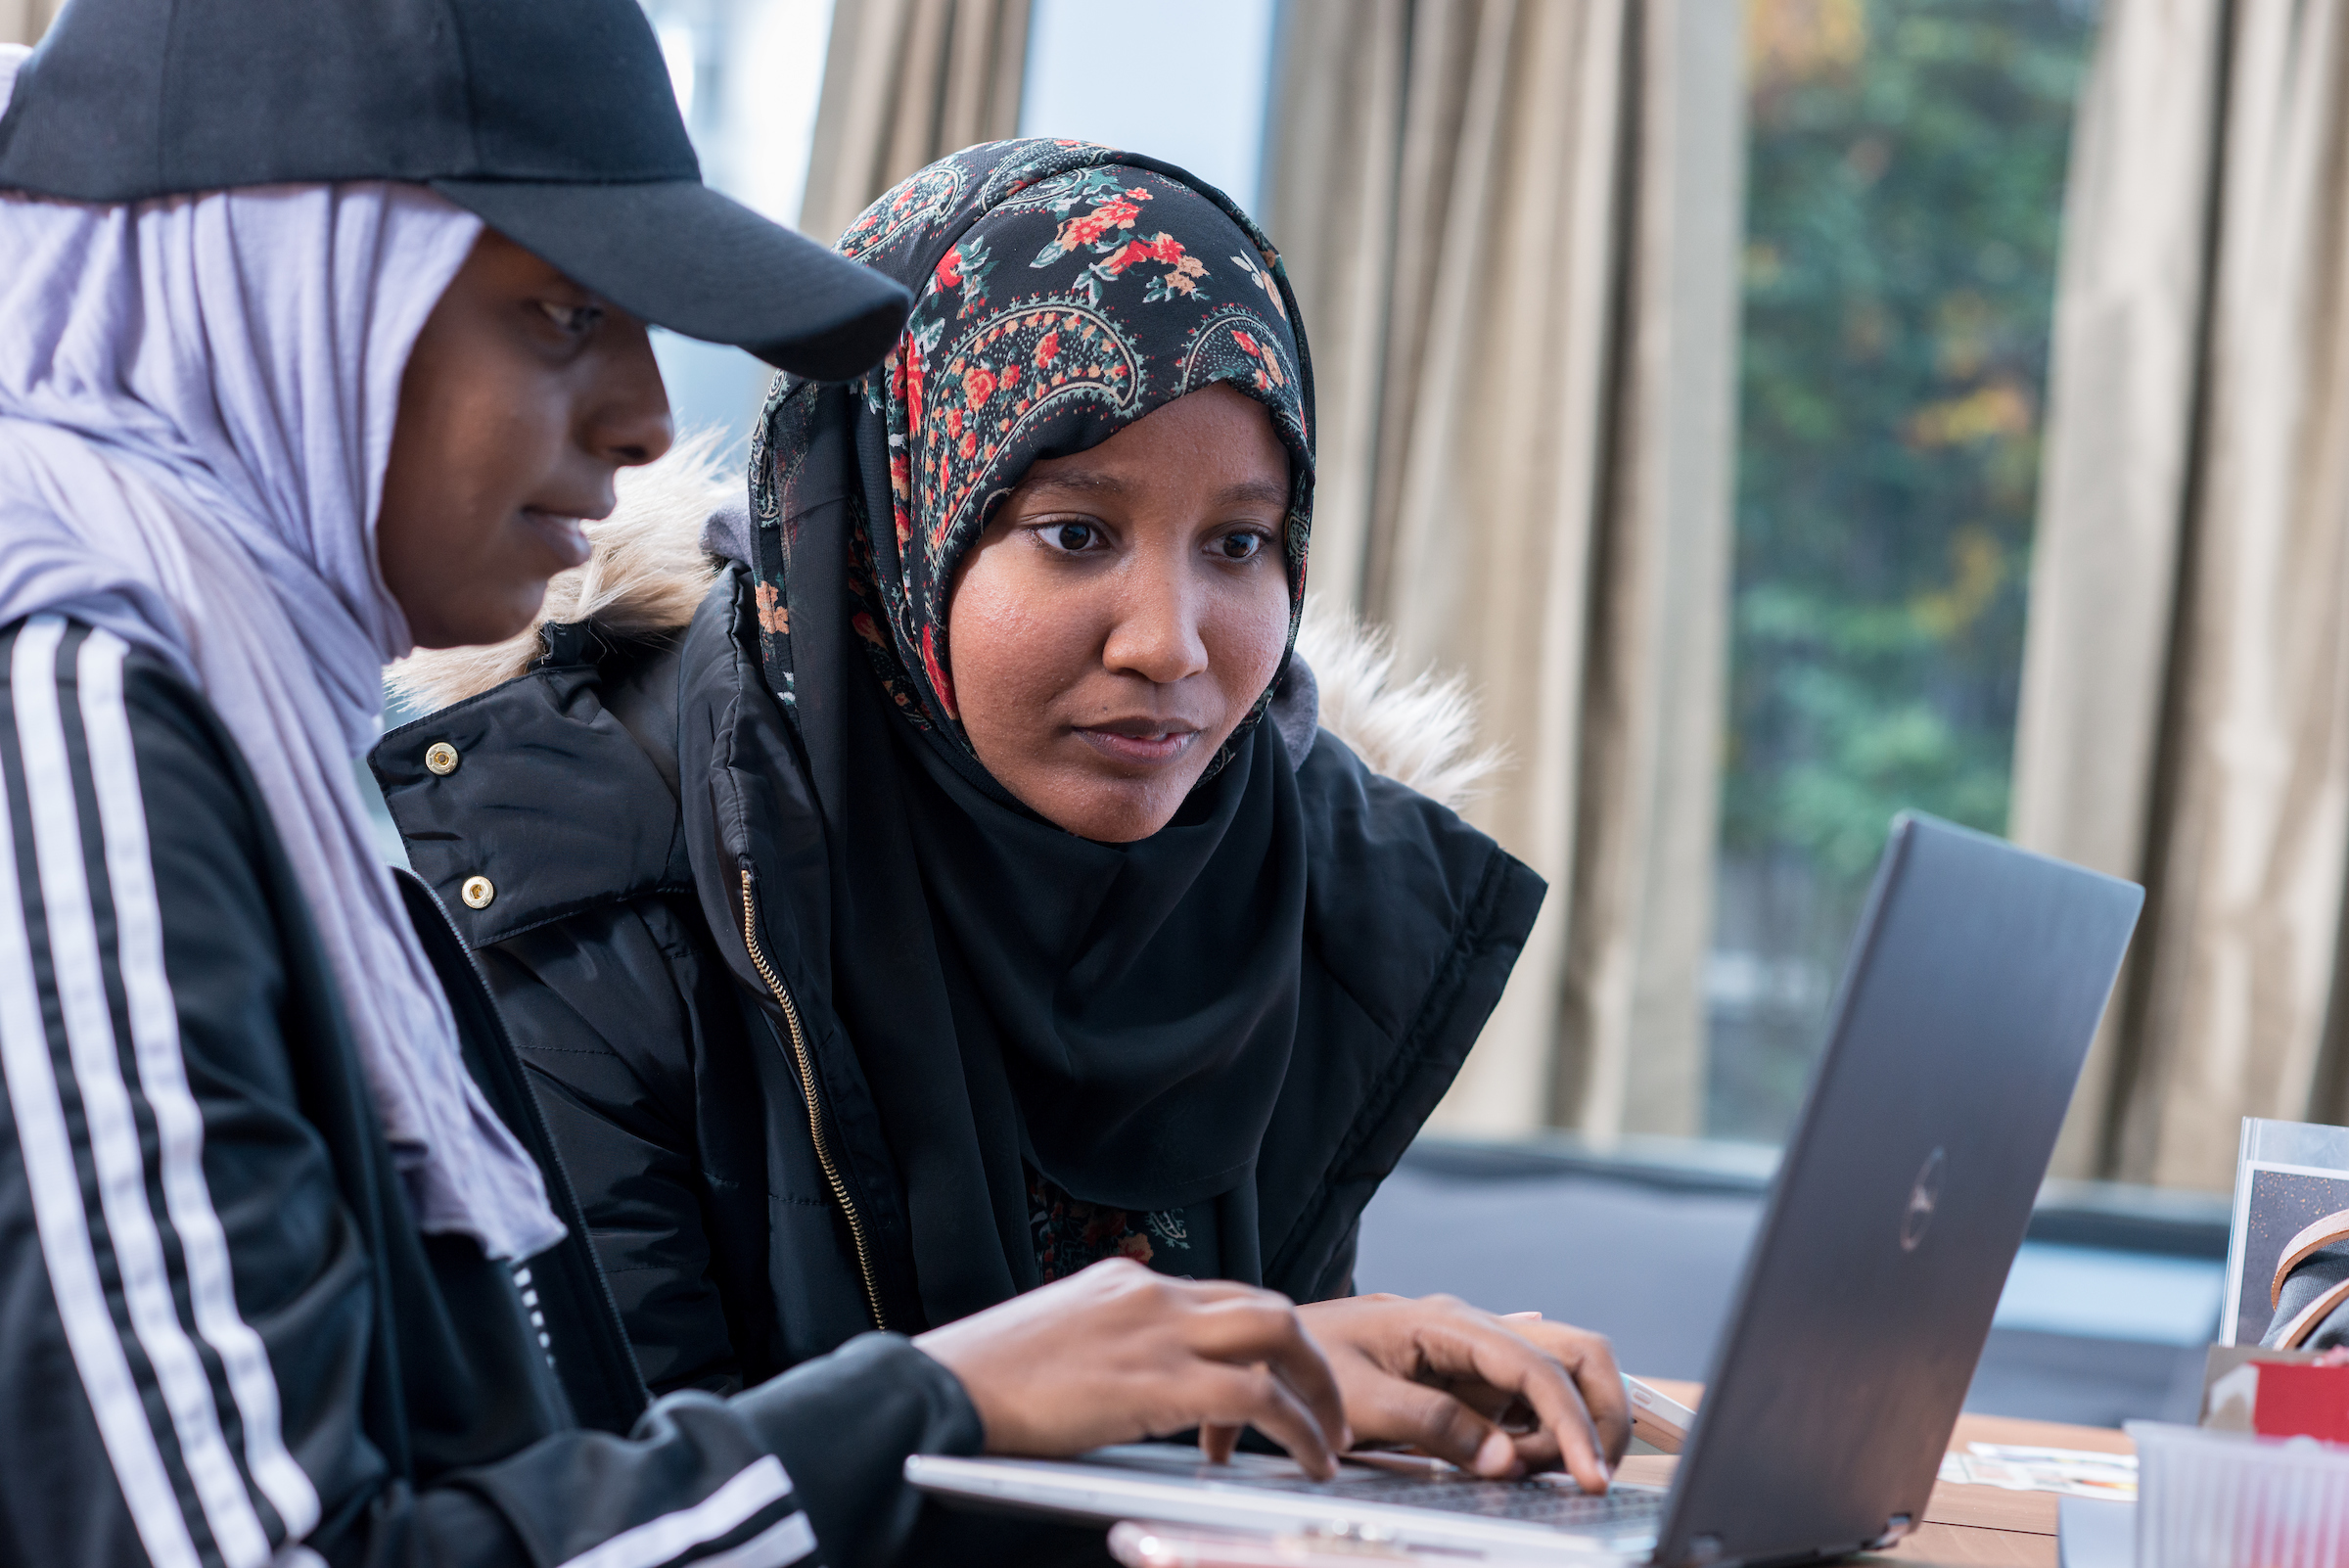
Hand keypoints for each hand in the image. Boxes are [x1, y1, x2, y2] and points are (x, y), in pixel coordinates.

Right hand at [914, 1259, 1351, 1477]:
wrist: (939, 1392)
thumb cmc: (981, 1383)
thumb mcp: (1052, 1342)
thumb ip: (1103, 1348)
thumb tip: (1127, 1383)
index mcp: (1124, 1282)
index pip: (1221, 1296)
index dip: (1260, 1345)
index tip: (1274, 1387)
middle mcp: (1151, 1292)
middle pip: (1268, 1305)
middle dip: (1312, 1358)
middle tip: (1326, 1409)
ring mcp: (1159, 1330)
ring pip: (1281, 1334)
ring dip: (1318, 1389)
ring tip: (1331, 1441)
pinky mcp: (1159, 1382)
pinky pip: (1259, 1398)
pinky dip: (1298, 1428)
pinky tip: (1307, 1460)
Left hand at [1296, 1294, 1627, 1491]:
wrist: (1274, 1353)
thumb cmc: (1308, 1365)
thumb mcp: (1360, 1400)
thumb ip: (1434, 1425)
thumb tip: (1505, 1459)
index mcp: (1450, 1321)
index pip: (1538, 1367)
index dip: (1573, 1423)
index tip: (1589, 1475)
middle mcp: (1477, 1331)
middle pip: (1577, 1355)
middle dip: (1602, 1412)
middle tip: (1593, 1474)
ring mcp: (1481, 1357)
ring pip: (1564, 1380)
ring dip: (1570, 1429)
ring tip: (1529, 1473)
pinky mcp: (1475, 1385)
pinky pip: (1533, 1407)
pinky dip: (1545, 1438)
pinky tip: (1516, 1465)